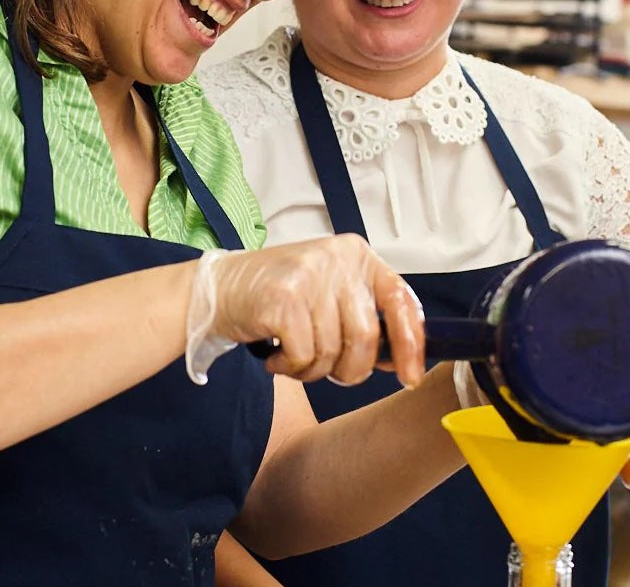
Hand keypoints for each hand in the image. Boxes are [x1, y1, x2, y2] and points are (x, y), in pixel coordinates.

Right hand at [205, 233, 424, 386]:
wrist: (218, 288)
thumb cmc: (277, 296)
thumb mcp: (328, 291)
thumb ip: (362, 315)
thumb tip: (401, 358)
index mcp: (355, 254)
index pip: (400, 299)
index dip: (411, 342)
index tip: (410, 374)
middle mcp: (336, 259)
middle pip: (366, 337)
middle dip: (349, 368)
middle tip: (326, 369)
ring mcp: (309, 277)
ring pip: (333, 352)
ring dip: (312, 370)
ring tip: (292, 354)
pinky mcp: (283, 299)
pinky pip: (304, 357)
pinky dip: (290, 367)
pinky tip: (276, 354)